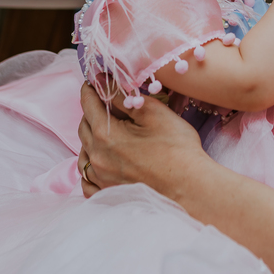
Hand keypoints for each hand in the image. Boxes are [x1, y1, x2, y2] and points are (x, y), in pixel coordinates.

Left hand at [77, 81, 204, 197]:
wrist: (190, 186)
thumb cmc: (176, 147)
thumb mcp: (152, 112)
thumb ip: (121, 95)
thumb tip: (101, 80)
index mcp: (105, 134)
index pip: (88, 103)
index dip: (91, 88)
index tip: (96, 80)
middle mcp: (97, 157)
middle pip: (84, 126)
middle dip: (92, 111)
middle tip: (107, 103)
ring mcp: (101, 178)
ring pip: (83, 152)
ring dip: (90, 138)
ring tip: (106, 131)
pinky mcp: (108, 193)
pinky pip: (87, 179)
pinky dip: (90, 166)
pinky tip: (101, 161)